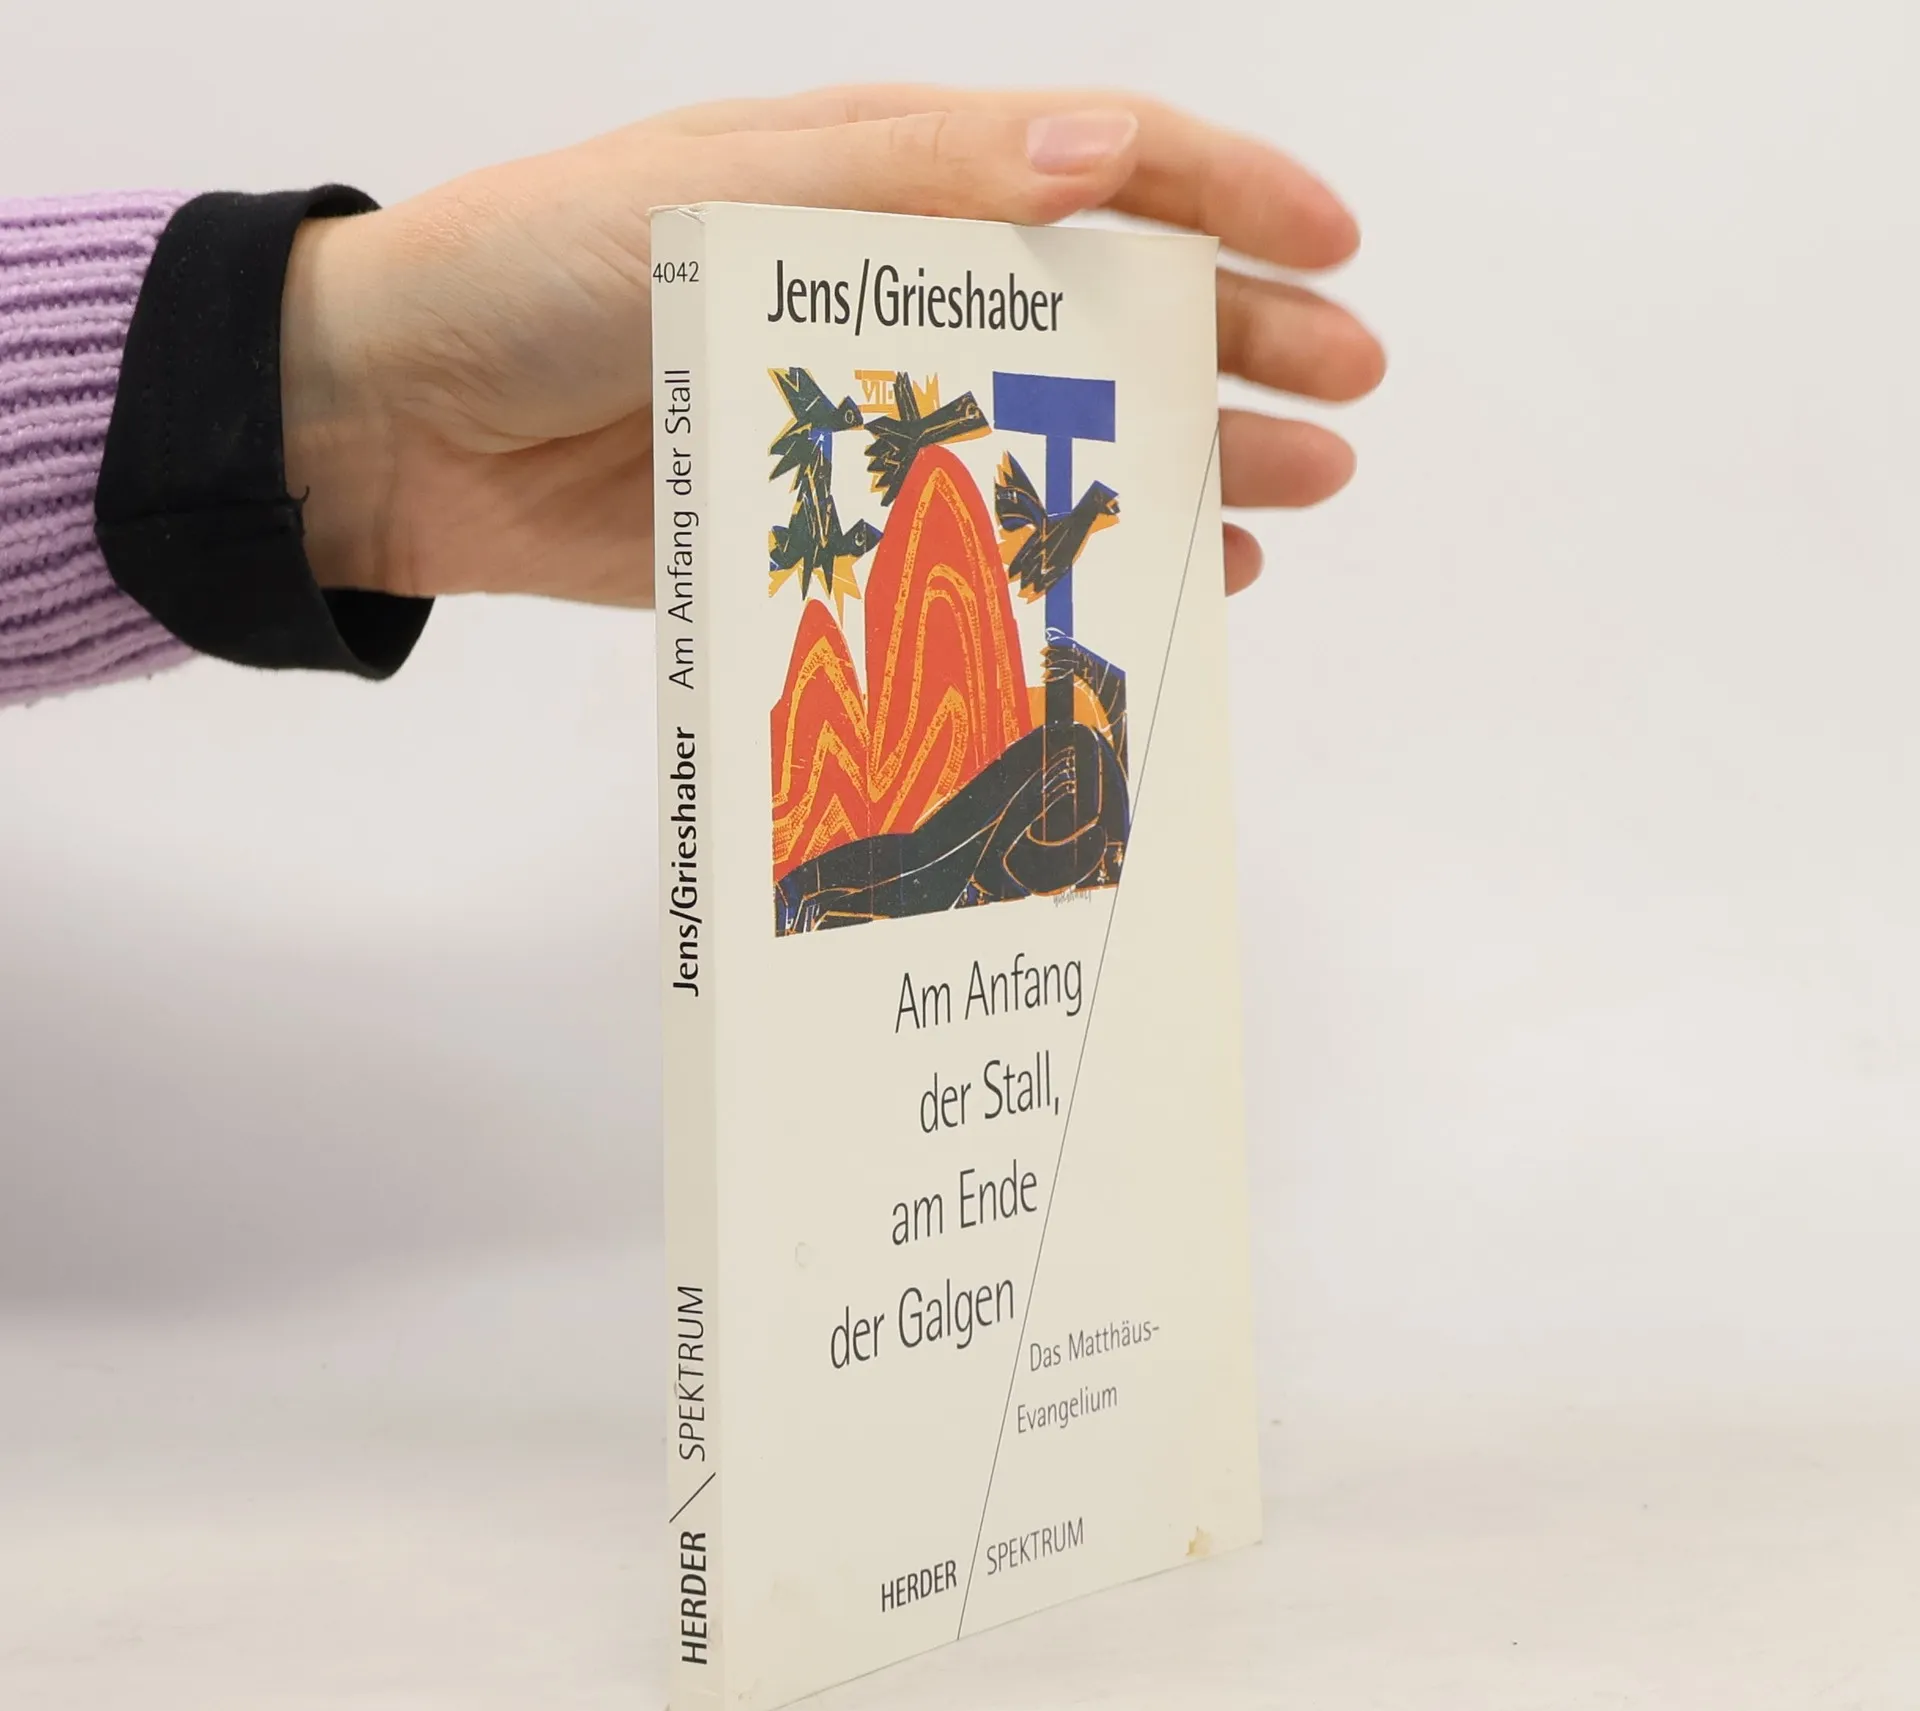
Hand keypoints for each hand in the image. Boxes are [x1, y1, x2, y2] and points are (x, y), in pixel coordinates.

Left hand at [282, 88, 1384, 605]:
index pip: (1094, 167)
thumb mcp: (724, 193)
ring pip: (1066, 433)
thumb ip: (909, 187)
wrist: (398, 418)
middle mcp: (900, 292)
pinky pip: (980, 544)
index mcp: (889, 182)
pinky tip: (1161, 574)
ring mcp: (874, 416)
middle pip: (1108, 309)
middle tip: (1345, 397)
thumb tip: (1097, 161)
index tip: (1331, 248)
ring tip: (1293, 495)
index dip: (1224, 195)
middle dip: (1239, 342)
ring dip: (1186, 457)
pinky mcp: (832, 527)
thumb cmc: (537, 269)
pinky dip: (1070, 556)